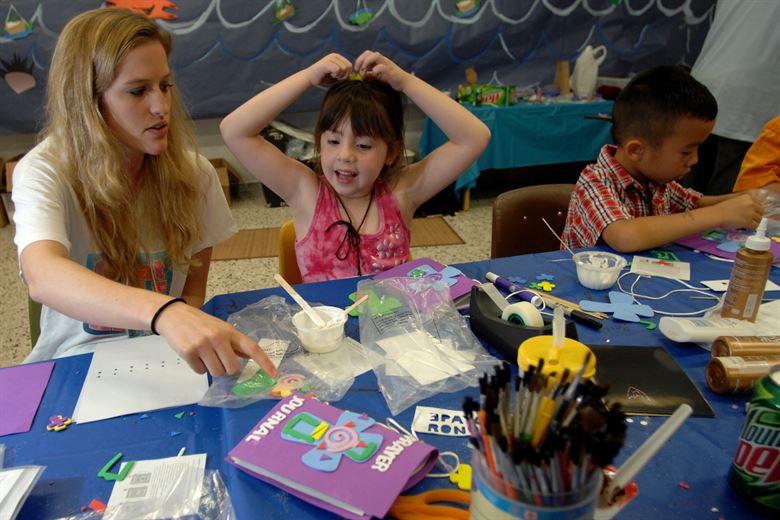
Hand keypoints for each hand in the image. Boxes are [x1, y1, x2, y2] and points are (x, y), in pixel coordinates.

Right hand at [154, 301, 277, 377]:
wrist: (173, 315)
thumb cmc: (200, 324)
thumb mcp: (221, 328)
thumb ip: (235, 343)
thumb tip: (250, 357)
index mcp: (230, 331)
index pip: (252, 348)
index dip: (264, 362)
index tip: (274, 374)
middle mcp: (219, 337)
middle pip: (232, 368)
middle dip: (227, 369)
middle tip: (218, 360)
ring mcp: (203, 345)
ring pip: (217, 373)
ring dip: (212, 369)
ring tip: (205, 356)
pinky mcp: (189, 352)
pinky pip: (200, 372)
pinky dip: (199, 368)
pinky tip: (194, 355)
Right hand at [306, 53, 351, 86]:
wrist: (310, 78)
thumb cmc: (324, 78)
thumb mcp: (336, 76)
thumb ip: (344, 75)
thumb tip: (354, 77)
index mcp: (337, 57)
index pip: (349, 65)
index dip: (347, 74)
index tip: (340, 78)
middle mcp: (334, 56)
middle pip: (348, 66)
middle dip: (344, 75)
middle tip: (337, 78)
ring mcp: (329, 58)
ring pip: (343, 68)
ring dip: (339, 75)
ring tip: (333, 76)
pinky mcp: (326, 63)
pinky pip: (337, 69)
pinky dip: (335, 75)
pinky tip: (329, 74)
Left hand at [354, 51, 410, 90]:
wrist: (404, 82)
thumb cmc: (391, 78)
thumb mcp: (378, 76)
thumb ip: (371, 74)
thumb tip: (363, 75)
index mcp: (378, 60)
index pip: (366, 54)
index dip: (359, 60)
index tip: (356, 69)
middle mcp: (382, 60)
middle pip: (369, 53)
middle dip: (361, 60)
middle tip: (358, 70)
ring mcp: (387, 64)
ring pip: (375, 56)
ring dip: (367, 63)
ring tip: (364, 72)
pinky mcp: (390, 71)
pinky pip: (382, 67)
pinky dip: (376, 70)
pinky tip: (374, 75)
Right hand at [718, 192, 763, 228]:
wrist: (717, 214)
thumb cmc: (724, 208)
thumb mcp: (737, 200)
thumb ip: (746, 202)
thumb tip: (754, 209)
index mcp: (748, 197)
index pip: (759, 204)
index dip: (756, 209)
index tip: (753, 213)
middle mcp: (751, 203)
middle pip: (761, 211)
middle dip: (757, 216)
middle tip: (751, 219)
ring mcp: (751, 213)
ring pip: (759, 219)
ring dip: (755, 221)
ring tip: (749, 223)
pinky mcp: (748, 221)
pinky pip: (755, 225)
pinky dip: (753, 227)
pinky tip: (748, 227)